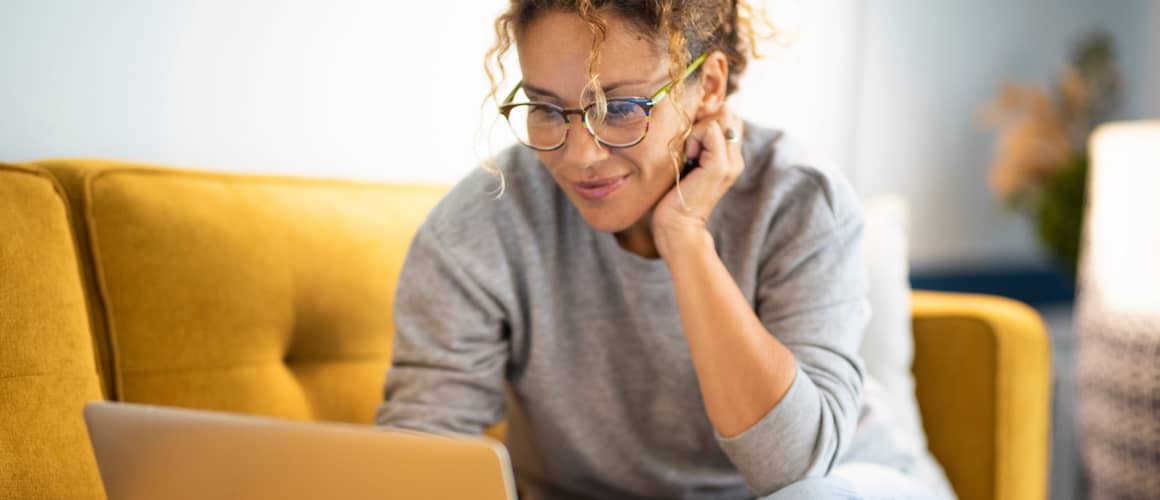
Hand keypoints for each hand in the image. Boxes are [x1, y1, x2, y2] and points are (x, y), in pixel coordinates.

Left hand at [651, 108, 744, 258]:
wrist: (677, 226)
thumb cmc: (674, 196)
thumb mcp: (687, 162)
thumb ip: (696, 142)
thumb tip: (692, 116)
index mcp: (730, 157)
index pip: (727, 117)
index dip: (707, 119)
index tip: (690, 141)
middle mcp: (735, 158)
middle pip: (727, 114)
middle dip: (703, 120)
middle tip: (688, 146)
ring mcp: (731, 162)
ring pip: (719, 118)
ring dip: (697, 129)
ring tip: (687, 155)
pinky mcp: (720, 166)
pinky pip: (710, 129)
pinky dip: (693, 137)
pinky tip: (686, 158)